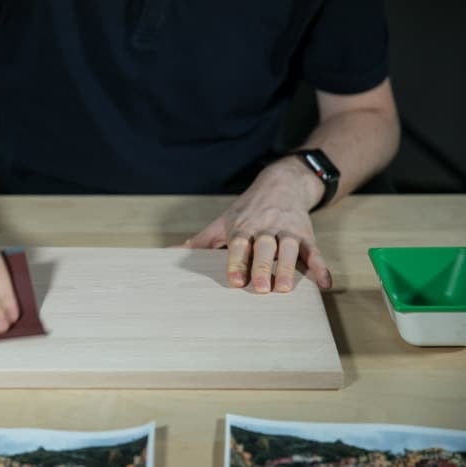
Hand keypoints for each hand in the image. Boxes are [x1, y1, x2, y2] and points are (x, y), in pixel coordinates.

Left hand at [182, 157, 332, 292]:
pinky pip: (315, 252)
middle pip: (264, 246)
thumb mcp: (223, 222)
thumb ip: (201, 241)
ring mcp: (288, 232)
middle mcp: (266, 228)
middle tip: (260, 287)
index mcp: (243, 227)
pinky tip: (324, 284)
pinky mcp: (307, 236)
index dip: (237, 261)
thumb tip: (169, 252)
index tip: (235, 280)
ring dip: (288, 268)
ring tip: (285, 288)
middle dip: (262, 265)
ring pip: (290, 248)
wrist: (282, 184)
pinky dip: (321, 267)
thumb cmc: (247, 210)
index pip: (238, 243)